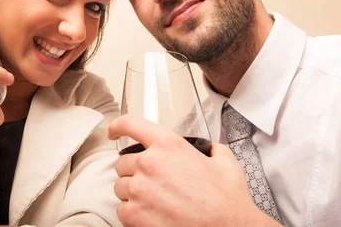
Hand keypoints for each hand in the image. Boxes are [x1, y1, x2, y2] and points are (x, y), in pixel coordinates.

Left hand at [108, 114, 279, 226]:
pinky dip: (133, 213)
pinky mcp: (134, 215)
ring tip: (155, 201)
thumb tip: (208, 149)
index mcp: (168, 144)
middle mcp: (149, 163)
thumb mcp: (225, 161)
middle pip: (123, 162)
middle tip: (153, 182)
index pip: (131, 124)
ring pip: (121, 186)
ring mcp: (139, 190)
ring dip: (133, 192)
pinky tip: (152, 215)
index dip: (118, 126)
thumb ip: (210, 149)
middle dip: (135, 171)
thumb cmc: (227, 201)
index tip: (114, 131)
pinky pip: (122, 209)